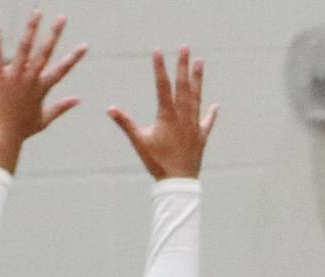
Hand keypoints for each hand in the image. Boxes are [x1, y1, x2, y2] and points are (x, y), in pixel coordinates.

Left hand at [0, 13, 86, 173]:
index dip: (74, 58)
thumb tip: (78, 100)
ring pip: (24, 49)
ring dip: (31, 29)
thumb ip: (61, 108)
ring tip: (37, 13)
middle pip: (45, 53)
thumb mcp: (43, 120)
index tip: (85, 46)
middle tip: (62, 18)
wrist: (0, 139)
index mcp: (41, 89)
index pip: (61, 70)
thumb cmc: (20, 132)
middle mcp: (30, 80)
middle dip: (54, 34)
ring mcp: (14, 78)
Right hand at [108, 45, 217, 180]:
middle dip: (183, 65)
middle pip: (183, 85)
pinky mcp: (201, 136)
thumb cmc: (157, 163)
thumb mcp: (139, 142)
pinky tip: (215, 106)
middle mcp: (183, 116)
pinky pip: (207, 122)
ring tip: (200, 62)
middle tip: (185, 47)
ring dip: (198, 79)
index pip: (163, 86)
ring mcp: (194, 125)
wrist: (179, 182)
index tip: (158, 51)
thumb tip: (110, 109)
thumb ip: (125, 124)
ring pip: (196, 97)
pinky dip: (211, 114)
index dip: (159, 68)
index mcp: (167, 115)